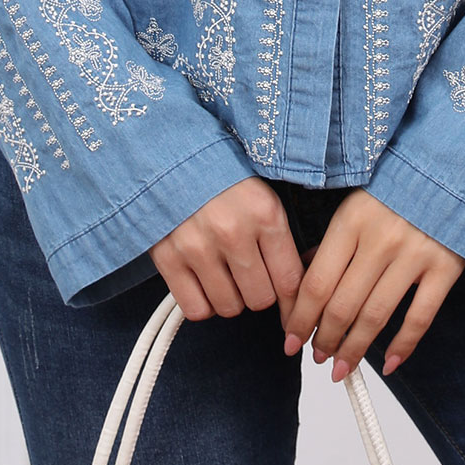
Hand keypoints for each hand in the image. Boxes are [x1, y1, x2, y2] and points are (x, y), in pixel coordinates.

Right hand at [150, 178, 304, 320]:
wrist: (168, 155)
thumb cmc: (221, 178)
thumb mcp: (261, 196)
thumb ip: (279, 238)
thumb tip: (297, 290)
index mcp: (265, 214)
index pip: (290, 280)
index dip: (292, 300)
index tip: (288, 303)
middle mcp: (233, 232)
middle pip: (260, 299)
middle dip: (258, 293)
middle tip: (250, 277)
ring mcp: (198, 247)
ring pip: (229, 307)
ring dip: (230, 298)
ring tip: (225, 275)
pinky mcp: (168, 258)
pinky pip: (196, 309)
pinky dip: (202, 304)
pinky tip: (204, 284)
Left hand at [281, 191, 463, 379]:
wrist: (453, 170)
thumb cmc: (398, 188)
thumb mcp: (356, 206)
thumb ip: (331, 244)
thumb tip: (302, 281)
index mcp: (351, 221)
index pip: (316, 282)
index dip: (300, 318)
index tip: (291, 340)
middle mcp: (380, 240)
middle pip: (342, 305)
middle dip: (325, 339)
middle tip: (316, 357)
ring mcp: (414, 255)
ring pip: (375, 316)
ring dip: (354, 348)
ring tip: (341, 367)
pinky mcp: (444, 268)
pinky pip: (420, 317)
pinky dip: (403, 346)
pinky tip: (388, 364)